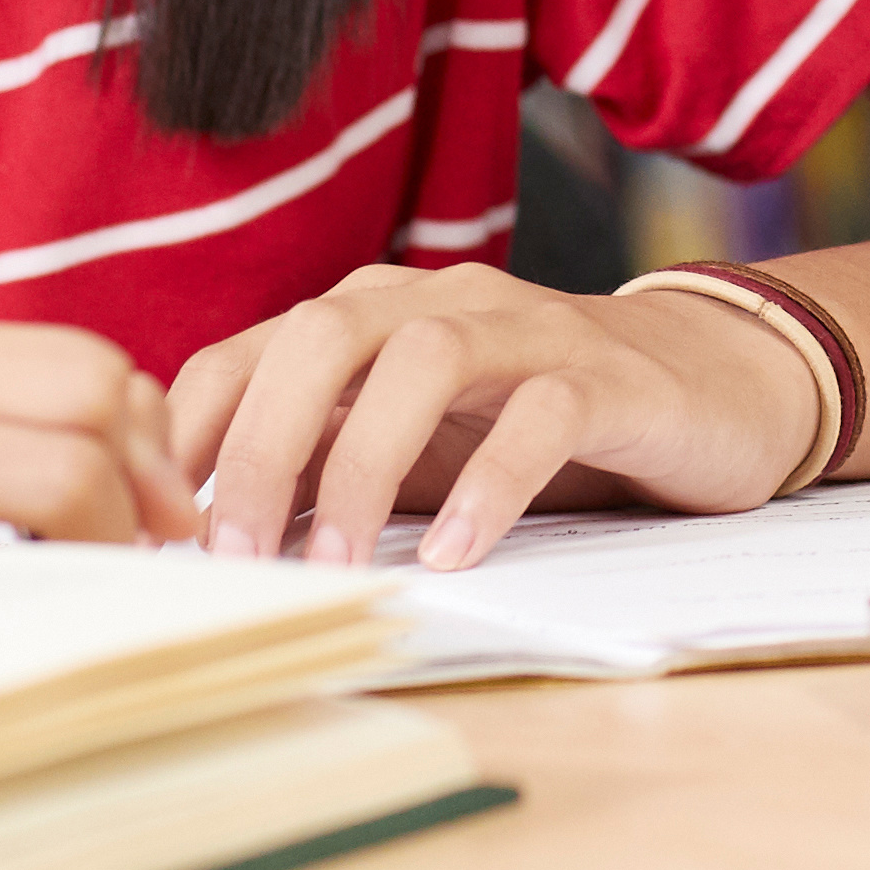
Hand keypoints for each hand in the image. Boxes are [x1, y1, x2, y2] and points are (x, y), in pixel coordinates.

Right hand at [0, 313, 202, 582]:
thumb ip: (8, 398)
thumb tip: (161, 472)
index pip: (85, 374)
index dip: (151, 446)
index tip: (161, 505)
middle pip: (73, 451)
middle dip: (130, 521)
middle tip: (129, 566)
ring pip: (23, 544)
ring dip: (74, 582)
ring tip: (63, 599)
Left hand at [168, 264, 822, 572]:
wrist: (716, 386)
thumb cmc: (543, 424)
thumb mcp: (419, 445)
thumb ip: (329, 468)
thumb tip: (211, 542)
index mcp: (377, 318)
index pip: (252, 349)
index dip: (191, 430)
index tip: (152, 525)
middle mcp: (443, 303)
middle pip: (323, 336)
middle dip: (263, 443)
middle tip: (233, 552)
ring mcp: (529, 331)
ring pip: (424, 361)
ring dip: (364, 465)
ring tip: (339, 566)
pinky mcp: (610, 376)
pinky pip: (540, 415)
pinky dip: (490, 483)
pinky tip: (458, 554)